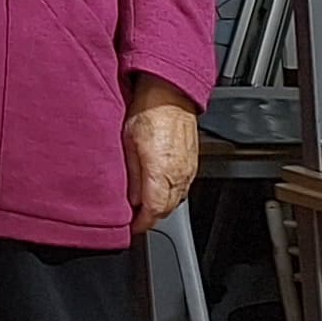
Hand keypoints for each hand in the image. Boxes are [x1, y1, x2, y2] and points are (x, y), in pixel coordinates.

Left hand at [126, 79, 201, 235]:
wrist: (171, 94)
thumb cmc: (148, 111)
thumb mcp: (128, 143)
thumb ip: (132, 175)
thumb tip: (132, 198)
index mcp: (162, 172)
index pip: (153, 210)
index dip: (141, 223)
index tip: (131, 227)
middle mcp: (179, 174)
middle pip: (166, 208)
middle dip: (150, 217)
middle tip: (134, 219)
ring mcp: (189, 169)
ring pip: (176, 199)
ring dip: (161, 206)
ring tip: (143, 206)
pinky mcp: (193, 163)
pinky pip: (182, 187)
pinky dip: (170, 194)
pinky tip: (158, 189)